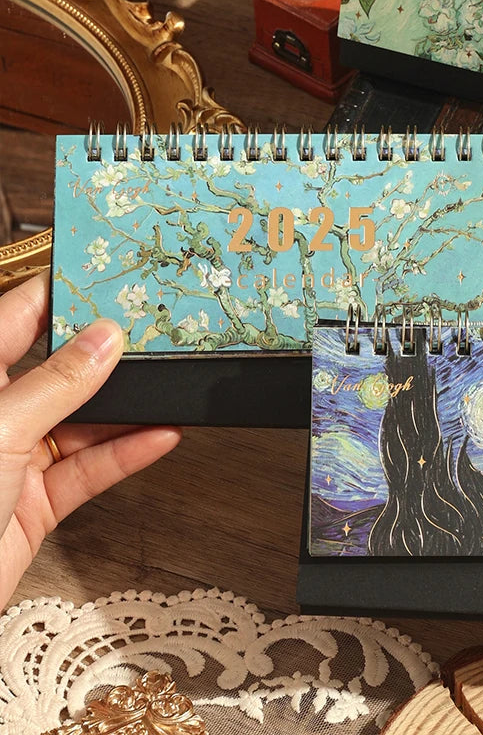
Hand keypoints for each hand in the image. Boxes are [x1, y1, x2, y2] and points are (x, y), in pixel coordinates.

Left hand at [0, 274, 181, 607]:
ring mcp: (14, 458)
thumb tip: (106, 339)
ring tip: (171, 385)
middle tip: (157, 330)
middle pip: (61, 369)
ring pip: (84, 421)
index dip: (68, 294)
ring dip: (129, 410)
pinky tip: (161, 437)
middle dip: (110, 353)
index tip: (114, 277)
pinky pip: (90, 469)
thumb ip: (57, 384)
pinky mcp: (36, 501)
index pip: (21, 316)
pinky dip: (128, 455)